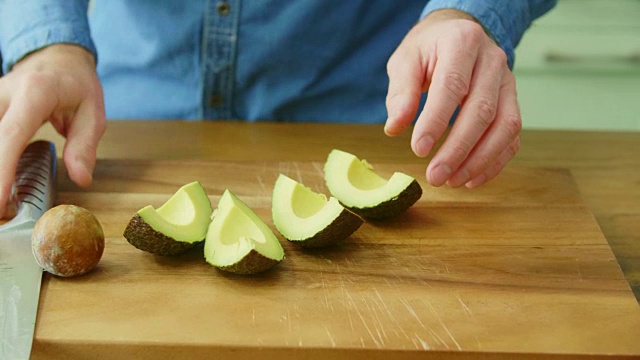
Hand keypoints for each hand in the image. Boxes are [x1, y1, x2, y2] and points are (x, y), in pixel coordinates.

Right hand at [0, 44, 105, 217]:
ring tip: (3, 202)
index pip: (11, 135)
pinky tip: (3, 182)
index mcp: (34, 93)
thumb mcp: (93, 113)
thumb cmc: (77, 86)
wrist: (56, 58)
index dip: (1, 170)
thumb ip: (84, 146)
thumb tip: (80, 178)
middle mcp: (3, 94)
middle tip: (2, 214)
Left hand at [385, 9, 520, 187]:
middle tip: (435, 176)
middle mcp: (492, 61)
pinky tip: (471, 178)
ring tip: (452, 181)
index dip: (436, 121)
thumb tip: (394, 127)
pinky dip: (495, 162)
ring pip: (505, 126)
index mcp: (462, 43)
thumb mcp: (406, 60)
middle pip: (482, 111)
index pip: (452, 86)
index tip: (419, 149)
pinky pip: (512, 137)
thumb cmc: (428, 49)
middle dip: (458, 149)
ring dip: (480, 160)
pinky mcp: (513, 102)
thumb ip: (401, 92)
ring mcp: (508, 83)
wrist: (459, 33)